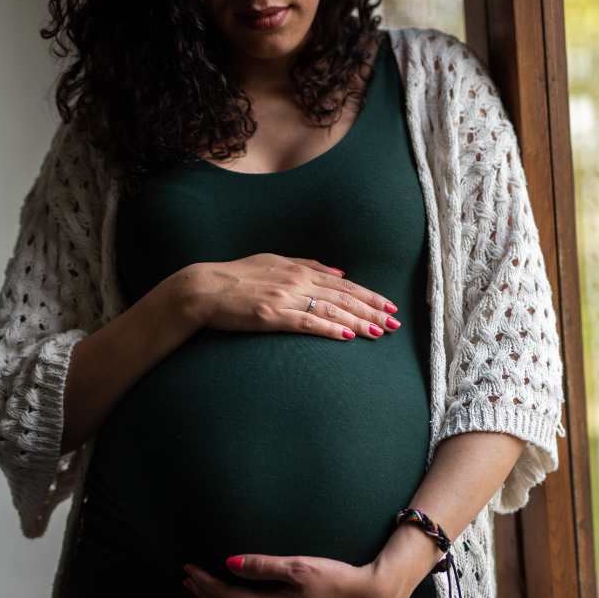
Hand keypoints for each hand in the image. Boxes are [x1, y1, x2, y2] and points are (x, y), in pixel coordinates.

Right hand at [180, 254, 400, 340]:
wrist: (203, 288)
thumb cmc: (236, 276)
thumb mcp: (273, 262)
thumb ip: (307, 266)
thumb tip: (339, 273)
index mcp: (299, 270)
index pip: (344, 284)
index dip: (369, 295)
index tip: (389, 305)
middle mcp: (297, 281)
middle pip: (344, 297)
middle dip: (373, 310)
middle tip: (395, 322)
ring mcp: (285, 298)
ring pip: (332, 310)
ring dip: (359, 321)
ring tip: (380, 332)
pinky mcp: (271, 316)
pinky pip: (307, 323)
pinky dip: (329, 328)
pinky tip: (347, 336)